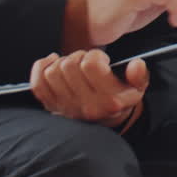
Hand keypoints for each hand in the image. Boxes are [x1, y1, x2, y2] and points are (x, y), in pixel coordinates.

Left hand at [30, 48, 147, 128]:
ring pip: (53, 72)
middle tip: (87, 62)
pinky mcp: (51, 108)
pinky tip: (54, 62)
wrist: (106, 122)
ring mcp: (65, 109)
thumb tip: (136, 64)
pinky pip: (38, 84)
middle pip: (69, 65)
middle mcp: (85, 106)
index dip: (95, 55)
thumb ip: (139, 75)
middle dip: (78, 56)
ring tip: (74, 65)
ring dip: (62, 62)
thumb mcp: (137, 88)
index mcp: (108, 100)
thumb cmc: (121, 98)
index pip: (90, 64)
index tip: (102, 60)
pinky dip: (42, 68)